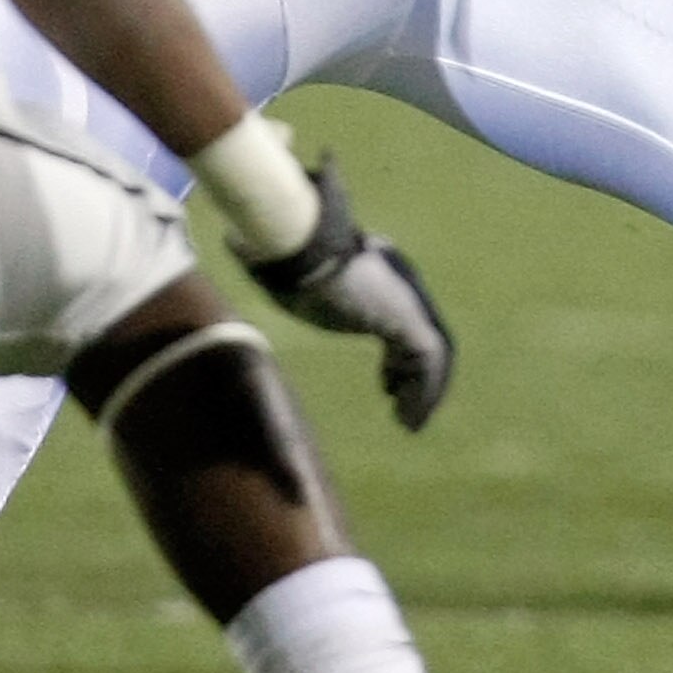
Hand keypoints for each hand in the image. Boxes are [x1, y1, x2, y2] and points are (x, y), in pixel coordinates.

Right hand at [237, 154, 455, 428]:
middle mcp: (401, 285)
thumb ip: (284, 282)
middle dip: (413, 376)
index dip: (397, 355)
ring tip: (408, 423)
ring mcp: (409, 299)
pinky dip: (425, 393)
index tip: (387, 384)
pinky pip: (429, 363)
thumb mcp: (288, 281)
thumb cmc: (289, 264)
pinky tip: (408, 418)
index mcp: (378, 274)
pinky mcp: (409, 318)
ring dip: (424, 392)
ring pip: (432, 355)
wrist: (304, 254)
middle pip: (422, 339)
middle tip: (399, 405)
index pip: (400, 321)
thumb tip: (240, 249)